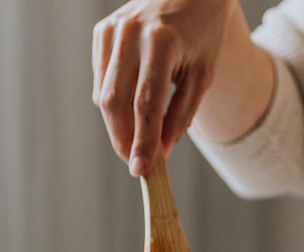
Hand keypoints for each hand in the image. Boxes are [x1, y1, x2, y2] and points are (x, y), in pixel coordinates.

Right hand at [92, 0, 240, 175]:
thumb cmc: (203, 33)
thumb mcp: (202, 75)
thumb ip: (181, 114)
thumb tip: (160, 151)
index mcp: (161, 42)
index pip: (145, 103)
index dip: (142, 141)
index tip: (140, 170)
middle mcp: (131, 33)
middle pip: (116, 102)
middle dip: (123, 138)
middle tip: (135, 162)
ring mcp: (112, 29)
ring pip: (104, 94)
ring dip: (117, 123)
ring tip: (137, 134)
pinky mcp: (103, 30)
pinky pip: (101, 78)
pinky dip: (113, 99)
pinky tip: (131, 101)